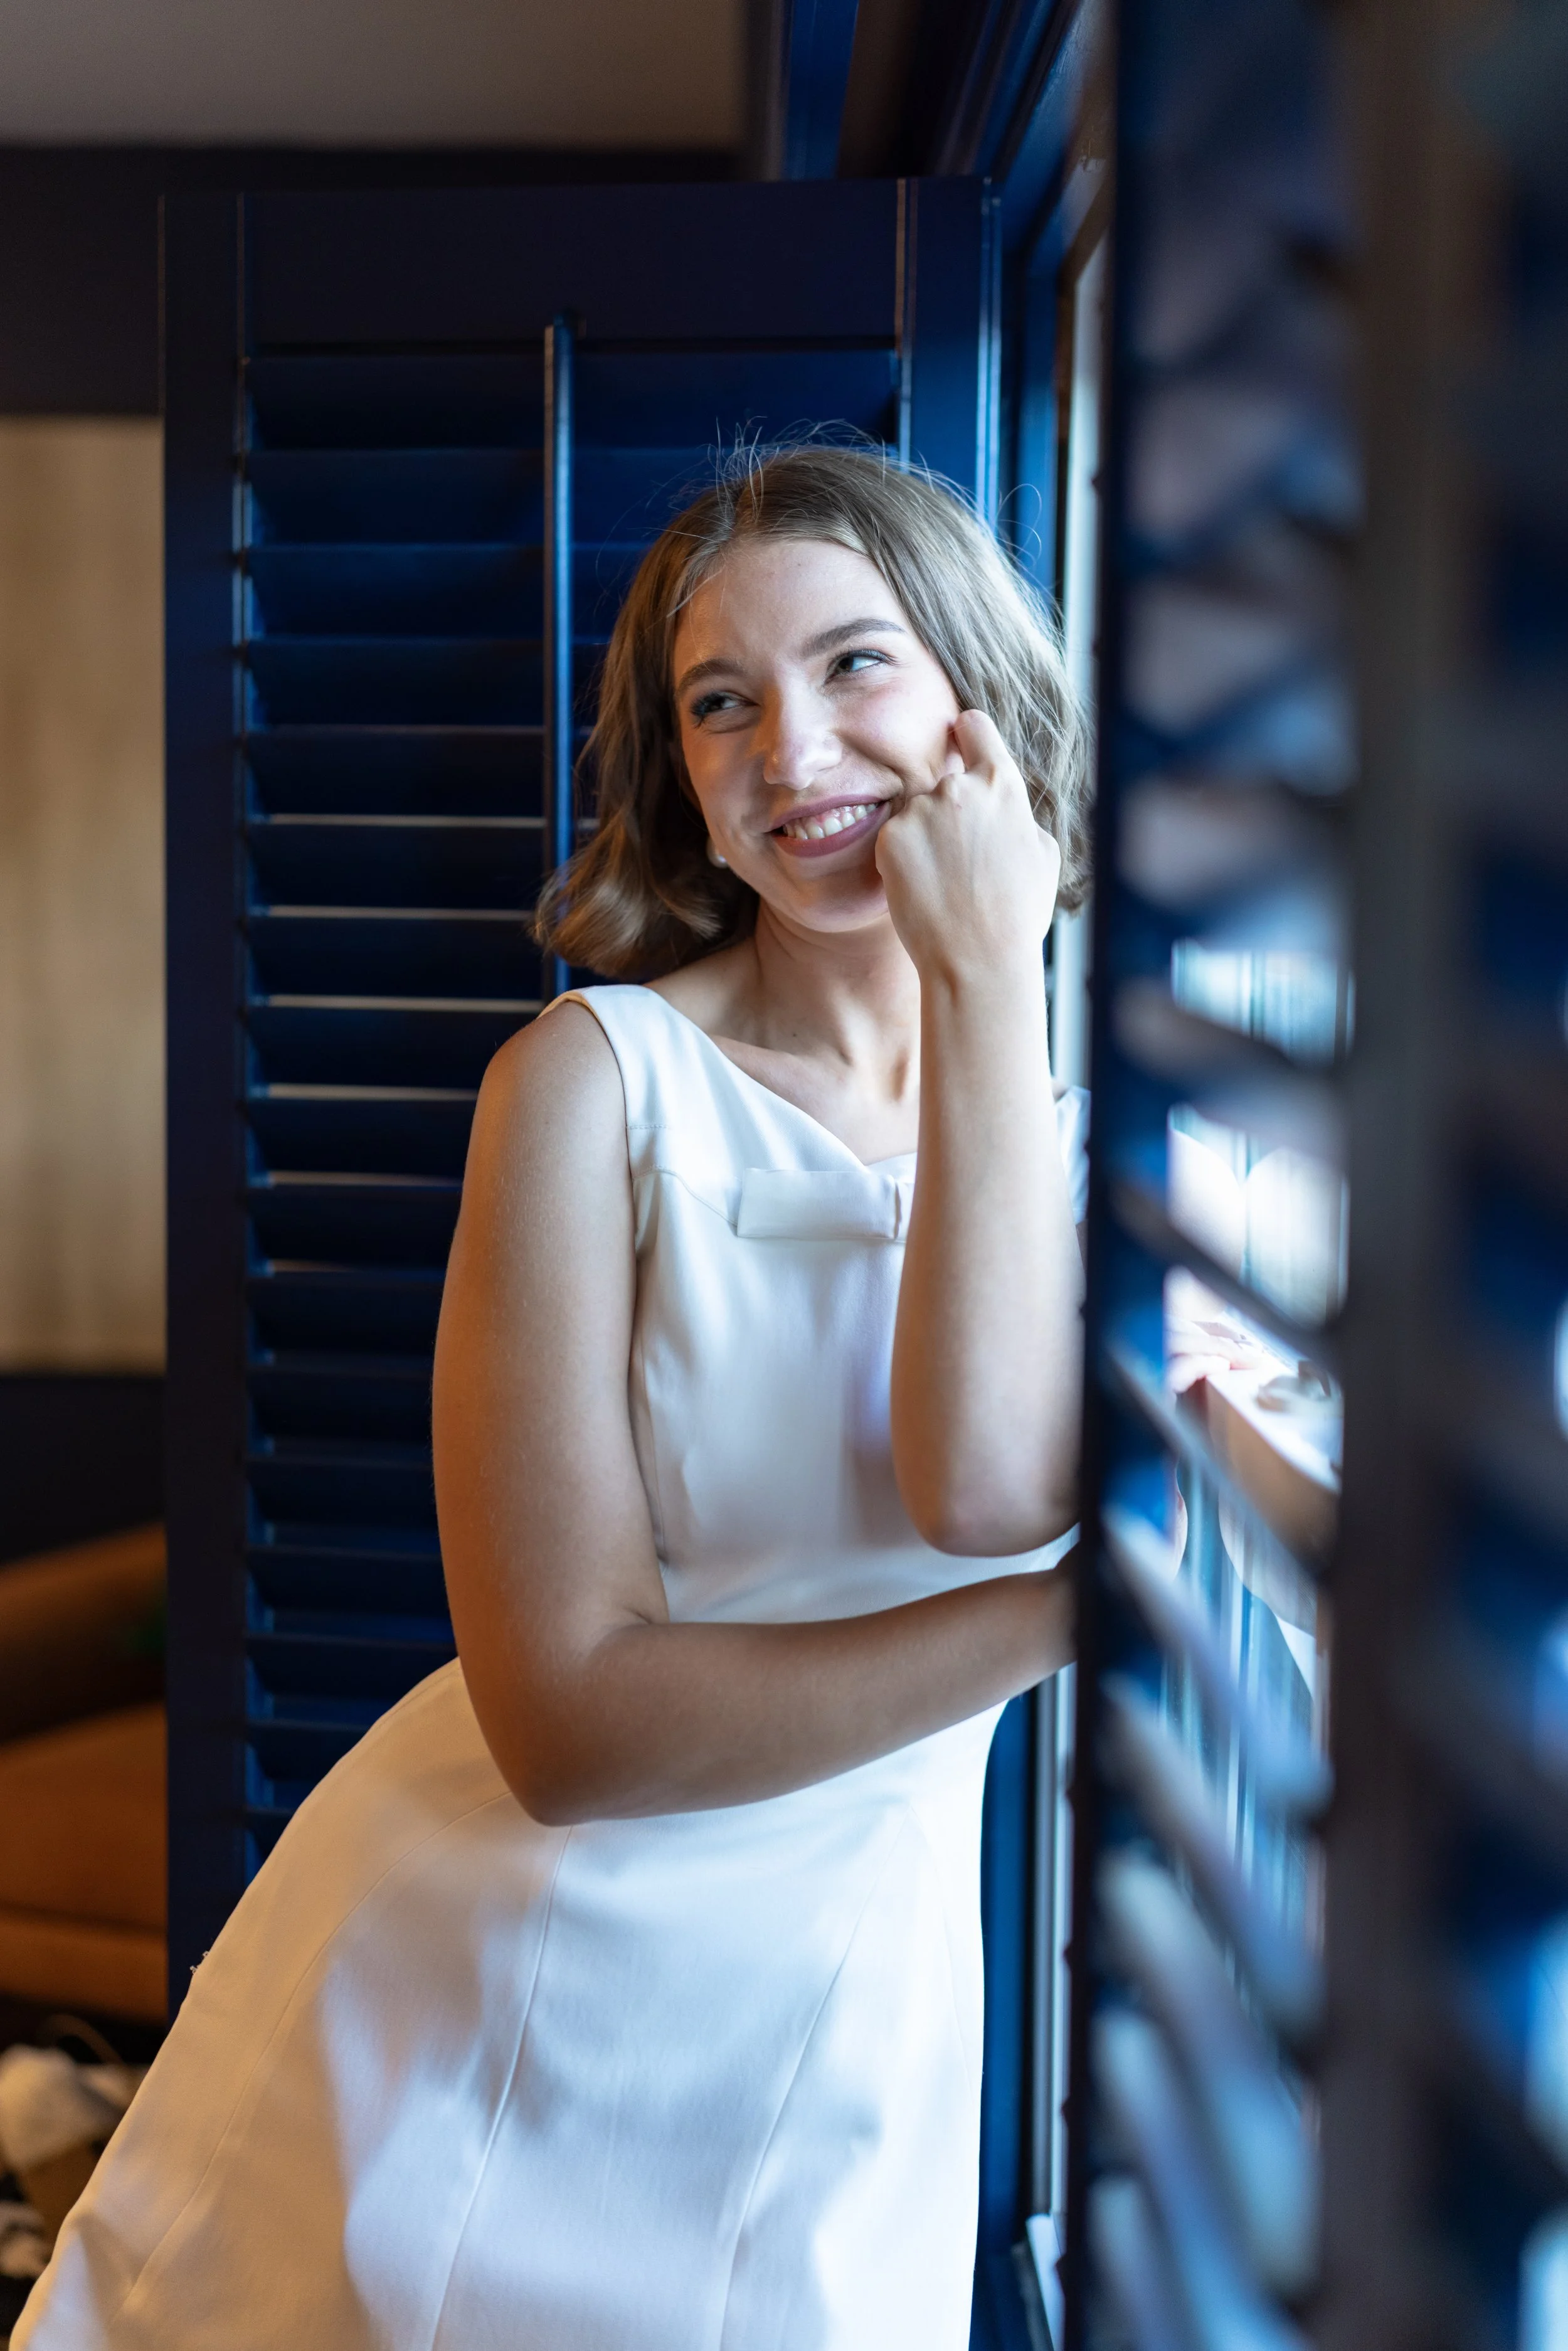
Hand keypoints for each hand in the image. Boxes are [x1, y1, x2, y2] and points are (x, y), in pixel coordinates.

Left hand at [875, 710, 1060, 985]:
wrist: (978, 959)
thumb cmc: (1017, 916)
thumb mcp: (1043, 856)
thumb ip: (1019, 816)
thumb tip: (1007, 808)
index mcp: (1002, 785)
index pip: (975, 727)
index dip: (967, 734)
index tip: (959, 739)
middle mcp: (958, 788)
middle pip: (944, 784)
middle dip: (948, 813)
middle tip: (960, 861)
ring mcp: (921, 811)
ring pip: (917, 815)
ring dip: (924, 838)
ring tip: (945, 883)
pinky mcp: (890, 837)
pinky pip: (895, 839)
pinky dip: (903, 860)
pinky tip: (924, 889)